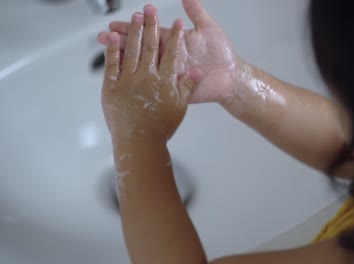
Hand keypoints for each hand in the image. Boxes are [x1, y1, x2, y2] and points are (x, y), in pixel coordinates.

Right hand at [98, 0, 243, 103]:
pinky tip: (127, 79)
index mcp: (173, 42)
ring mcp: (169, 73)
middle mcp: (168, 57)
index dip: (132, 29)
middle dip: (122, 42)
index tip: (114, 24)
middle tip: (104, 36)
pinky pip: (156, 84)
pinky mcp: (174, 88)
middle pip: (141, 49)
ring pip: (144, 66)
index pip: (148, 33)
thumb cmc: (222, 53)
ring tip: (111, 54)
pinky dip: (142, 81)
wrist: (233, 75)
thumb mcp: (208, 29)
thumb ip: (196, 12)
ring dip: (127, 61)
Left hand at [101, 8, 201, 143]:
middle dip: (151, 25)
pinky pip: (111, 64)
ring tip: (135, 16)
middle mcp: (146, 77)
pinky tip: (113, 36)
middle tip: (151, 9)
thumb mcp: (180, 107)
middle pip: (150, 45)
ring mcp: (128, 80)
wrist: (140, 142)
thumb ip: (188, 86)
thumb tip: (197, 71)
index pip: (172, 53)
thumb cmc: (161, 127)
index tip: (178, 24)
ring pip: (131, 50)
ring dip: (133, 31)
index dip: (176, 36)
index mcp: (165, 81)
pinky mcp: (111, 87)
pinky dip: (112, 49)